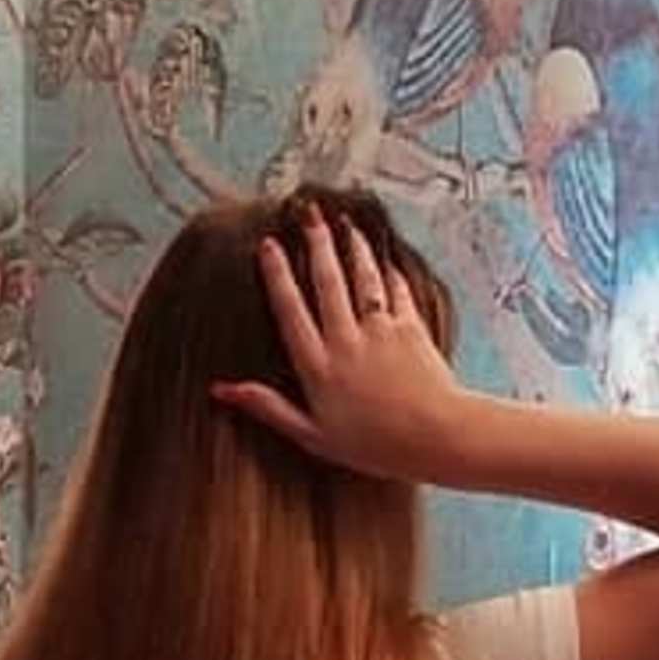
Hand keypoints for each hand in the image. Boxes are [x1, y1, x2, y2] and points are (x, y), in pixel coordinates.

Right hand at [213, 214, 477, 482]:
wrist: (436, 437)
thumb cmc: (373, 446)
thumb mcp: (312, 436)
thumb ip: (269, 408)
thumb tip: (222, 390)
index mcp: (317, 366)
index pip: (290, 310)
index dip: (277, 274)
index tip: (269, 244)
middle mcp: (346, 340)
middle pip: (327, 281)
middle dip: (316, 243)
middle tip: (309, 213)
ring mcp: (380, 331)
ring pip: (362, 277)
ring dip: (352, 247)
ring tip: (345, 223)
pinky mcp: (412, 328)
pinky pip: (397, 291)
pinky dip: (389, 273)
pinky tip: (384, 260)